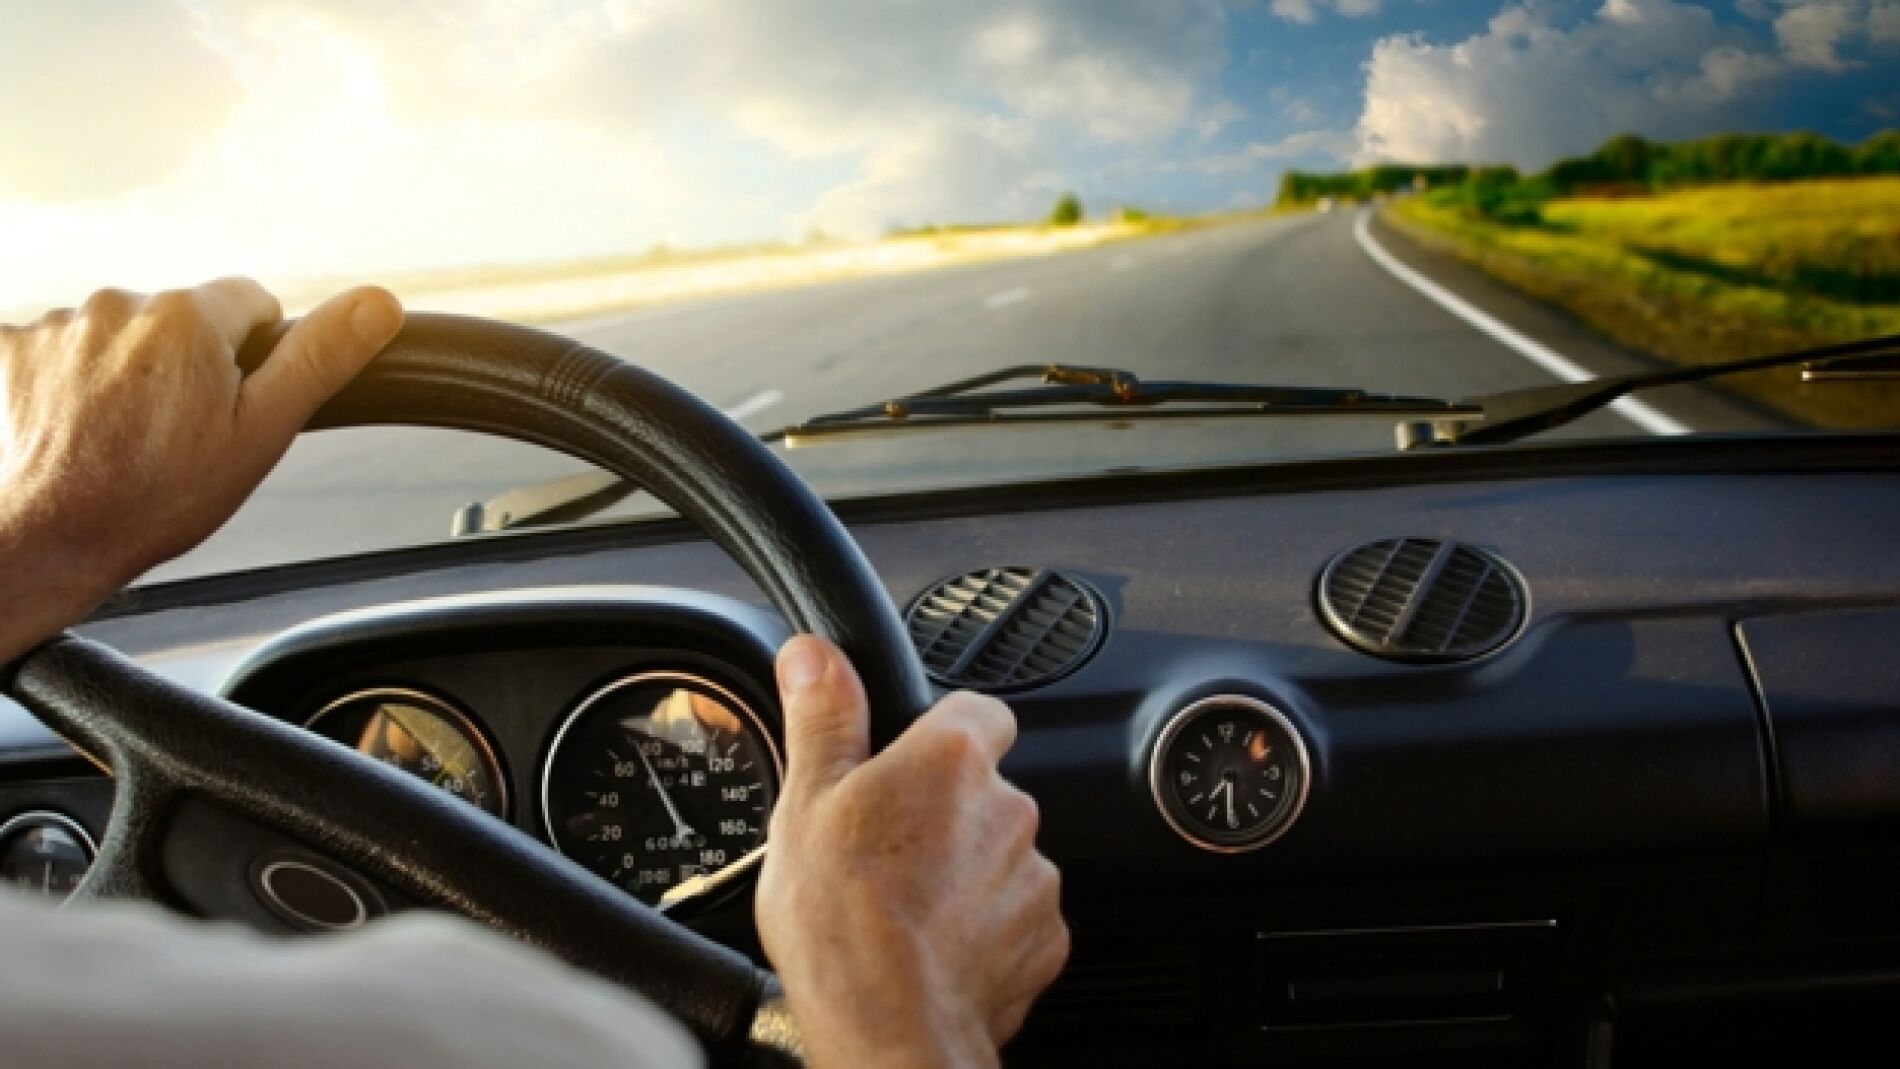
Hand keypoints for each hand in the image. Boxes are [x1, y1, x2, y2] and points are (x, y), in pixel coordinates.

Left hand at [0, 279, 402, 659]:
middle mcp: (120, 304)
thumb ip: (320, 357)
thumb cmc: (158, 496)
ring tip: (123, 436)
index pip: (250, 301)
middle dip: (186, 362)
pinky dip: (69, 381)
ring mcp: (58, 324)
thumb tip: (380, 302)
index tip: (233, 402)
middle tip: (179, 431)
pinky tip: (75, 427)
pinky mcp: (9, 347)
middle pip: (180, 318)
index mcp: (190, 317)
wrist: (49, 538)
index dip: (254, 354)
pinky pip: (59, 349)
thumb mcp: (263, 432)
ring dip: (127, 372)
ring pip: (120, 334)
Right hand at [756, 637, 1068, 1068]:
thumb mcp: (807, 800)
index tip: (909, 761)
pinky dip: (984, 930)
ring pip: (1001, 857)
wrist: (886, 1024)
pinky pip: (1016, 919)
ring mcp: (1033, 877)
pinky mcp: (1045, 940)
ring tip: (903, 909)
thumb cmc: (842, 917)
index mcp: (952, 758)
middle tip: (885, 851)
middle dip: (945, 815)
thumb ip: (823, 716)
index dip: (943, 732)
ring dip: (965, 874)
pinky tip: (933, 948)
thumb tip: (814, 654)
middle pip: (984, 790)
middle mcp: (1009, 808)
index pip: (978, 710)